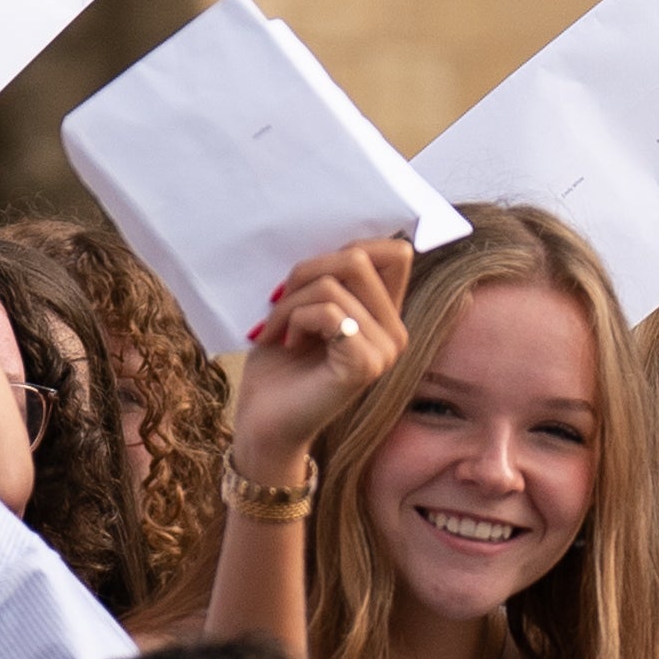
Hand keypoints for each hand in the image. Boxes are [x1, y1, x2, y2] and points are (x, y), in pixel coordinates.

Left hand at [228, 237, 413, 486]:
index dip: (351, 246)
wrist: (262, 424)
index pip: (396, 252)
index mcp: (385, 315)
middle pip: (359, 257)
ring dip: (290, 301)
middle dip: (306, 270)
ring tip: (274, 328)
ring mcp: (385, 351)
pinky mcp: (364, 366)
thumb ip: (326, 277)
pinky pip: (329, 312)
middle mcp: (395, 332)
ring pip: (335, 284)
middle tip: (277, 301)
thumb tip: (329, 234)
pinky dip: (295, 319)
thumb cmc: (276, 366)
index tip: (308, 275)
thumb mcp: (302, 308)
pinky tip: (283, 343)